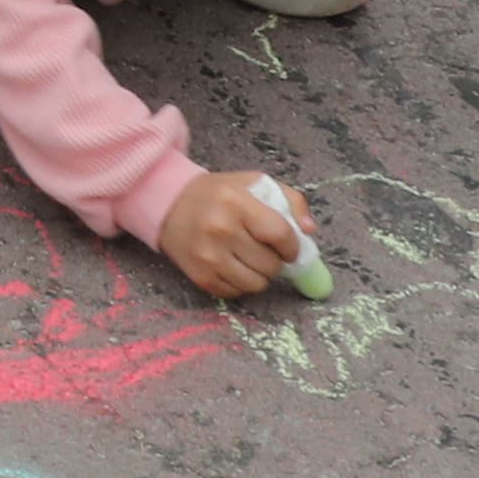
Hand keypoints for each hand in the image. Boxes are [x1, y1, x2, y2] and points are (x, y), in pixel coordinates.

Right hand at [155, 170, 316, 300]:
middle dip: (275, 260)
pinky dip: (242, 284)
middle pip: (270, 264)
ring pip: (257, 284)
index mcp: (237, 202)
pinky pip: (237, 293)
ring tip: (249, 258)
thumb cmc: (219, 194)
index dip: (293, 247)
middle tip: (264, 250)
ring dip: (260, 275)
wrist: (169, 204)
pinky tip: (233, 266)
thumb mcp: (255, 184)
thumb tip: (309, 232)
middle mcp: (221, 230)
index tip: (289, 248)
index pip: (280, 235)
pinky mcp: (201, 278)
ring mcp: (209, 257)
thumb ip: (290, 201)